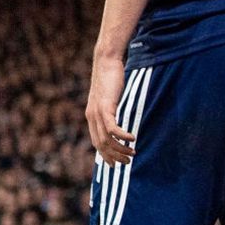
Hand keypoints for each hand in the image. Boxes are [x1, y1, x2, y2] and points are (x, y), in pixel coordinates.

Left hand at [85, 52, 135, 167]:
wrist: (106, 61)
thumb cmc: (110, 78)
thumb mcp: (109, 98)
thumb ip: (111, 110)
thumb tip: (118, 118)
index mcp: (91, 117)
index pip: (97, 143)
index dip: (106, 155)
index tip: (116, 164)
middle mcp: (92, 117)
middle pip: (101, 145)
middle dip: (114, 157)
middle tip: (128, 162)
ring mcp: (97, 112)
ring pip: (107, 139)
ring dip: (120, 149)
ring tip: (133, 153)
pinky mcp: (105, 106)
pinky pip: (112, 128)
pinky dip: (122, 136)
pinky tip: (132, 139)